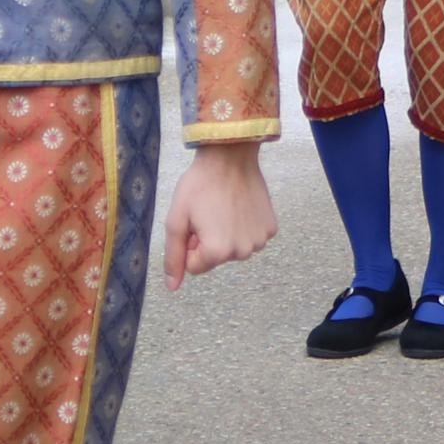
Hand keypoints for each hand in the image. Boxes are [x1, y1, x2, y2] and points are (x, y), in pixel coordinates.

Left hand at [160, 145, 278, 286]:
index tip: (193, 223)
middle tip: (208, 213)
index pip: (194, 266)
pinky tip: (239, 206)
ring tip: (223, 208)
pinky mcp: (271, 228)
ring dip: (225, 234)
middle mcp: (242, 252)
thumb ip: (173, 256)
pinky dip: (243, 226)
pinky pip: (250, 237)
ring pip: (233, 249)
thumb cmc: (199, 185)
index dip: (189, 245)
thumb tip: (172, 287)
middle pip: (215, 259)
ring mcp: (260, 241)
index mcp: (217, 252)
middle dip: (208, 241)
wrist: (230, 156)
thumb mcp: (176, 220)